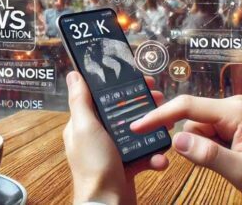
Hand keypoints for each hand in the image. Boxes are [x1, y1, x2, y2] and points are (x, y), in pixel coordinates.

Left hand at [63, 72, 168, 204]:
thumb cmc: (93, 166)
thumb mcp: (85, 128)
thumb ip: (80, 101)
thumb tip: (74, 74)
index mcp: (83, 125)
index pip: (101, 98)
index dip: (119, 86)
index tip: (140, 79)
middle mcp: (96, 137)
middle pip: (122, 113)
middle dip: (142, 106)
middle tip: (159, 98)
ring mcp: (112, 153)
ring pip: (136, 133)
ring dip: (153, 130)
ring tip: (167, 126)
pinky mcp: (126, 167)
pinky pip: (144, 156)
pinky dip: (154, 157)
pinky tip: (160, 158)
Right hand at [130, 95, 241, 204]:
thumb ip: (208, 155)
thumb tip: (176, 140)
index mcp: (234, 112)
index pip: (187, 107)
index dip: (159, 116)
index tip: (137, 126)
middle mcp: (232, 107)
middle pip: (190, 118)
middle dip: (187, 141)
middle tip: (207, 164)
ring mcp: (231, 116)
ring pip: (196, 128)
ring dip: (199, 148)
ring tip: (225, 165)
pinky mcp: (231, 126)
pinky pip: (205, 134)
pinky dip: (205, 149)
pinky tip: (223, 161)